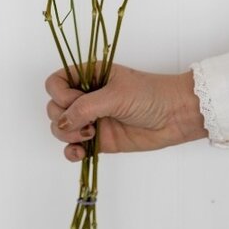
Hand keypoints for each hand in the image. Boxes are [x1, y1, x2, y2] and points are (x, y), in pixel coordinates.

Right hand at [45, 62, 207, 161]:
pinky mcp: (99, 140)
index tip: (76, 101)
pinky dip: (71, 152)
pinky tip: (80, 153)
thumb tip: (60, 122)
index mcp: (89, 75)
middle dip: (63, 117)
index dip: (59, 94)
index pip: (56, 82)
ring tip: (90, 135)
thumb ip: (85, 107)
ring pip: (61, 128)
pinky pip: (73, 147)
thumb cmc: (150, 95)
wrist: (174, 116)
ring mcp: (92, 118)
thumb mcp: (116, 95)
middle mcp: (87, 96)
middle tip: (87, 122)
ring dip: (67, 135)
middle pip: (54, 106)